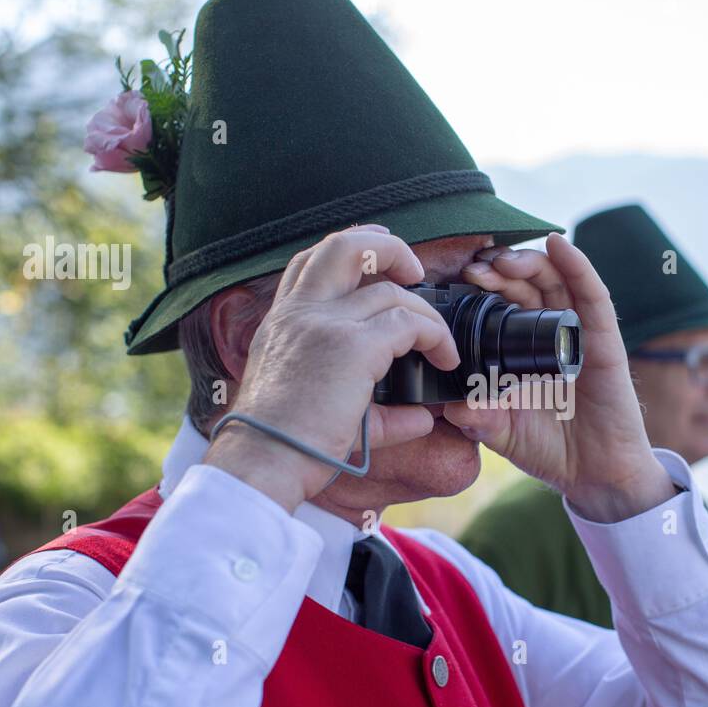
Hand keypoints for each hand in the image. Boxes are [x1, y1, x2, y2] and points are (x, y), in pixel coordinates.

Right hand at [202, 225, 459, 512]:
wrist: (263, 460)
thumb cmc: (283, 444)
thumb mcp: (318, 409)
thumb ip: (373, 408)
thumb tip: (422, 417)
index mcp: (281, 321)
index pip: (309, 262)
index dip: (350, 249)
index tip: (380, 258)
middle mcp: (299, 312)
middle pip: (344, 246)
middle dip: (389, 247)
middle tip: (416, 272)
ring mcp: (325, 324)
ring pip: (391, 290)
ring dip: (427, 313)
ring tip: (441, 343)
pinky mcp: (352, 347)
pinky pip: (409, 323)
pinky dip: (435, 336)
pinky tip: (444, 359)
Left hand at [442, 233, 674, 522]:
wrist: (597, 476)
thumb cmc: (551, 450)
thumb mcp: (503, 434)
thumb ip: (478, 418)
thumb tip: (449, 405)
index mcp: (524, 349)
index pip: (503, 303)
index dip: (483, 287)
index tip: (457, 281)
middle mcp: (551, 334)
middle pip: (527, 284)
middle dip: (500, 270)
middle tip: (475, 268)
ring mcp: (579, 334)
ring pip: (556, 281)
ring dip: (530, 262)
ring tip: (503, 258)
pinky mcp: (605, 341)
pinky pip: (593, 296)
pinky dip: (578, 266)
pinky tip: (561, 245)